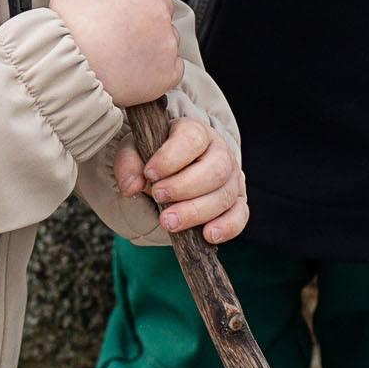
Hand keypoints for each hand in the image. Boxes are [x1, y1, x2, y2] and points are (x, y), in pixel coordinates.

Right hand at [50, 0, 181, 108]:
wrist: (74, 76)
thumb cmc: (72, 33)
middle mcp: (159, 13)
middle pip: (161, 1)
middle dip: (144, 8)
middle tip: (120, 23)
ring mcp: (167, 44)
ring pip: (168, 34)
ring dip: (153, 38)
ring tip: (125, 51)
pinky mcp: (169, 73)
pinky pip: (172, 65)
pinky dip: (158, 66)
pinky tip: (137, 69)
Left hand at [114, 116, 248, 244]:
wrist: (171, 172)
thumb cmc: (155, 157)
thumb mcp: (135, 151)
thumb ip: (129, 162)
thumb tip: (131, 187)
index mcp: (196, 132)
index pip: (193, 139)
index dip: (171, 157)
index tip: (149, 173)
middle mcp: (220, 152)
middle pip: (215, 169)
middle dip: (184, 187)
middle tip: (158, 197)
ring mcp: (232, 178)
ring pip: (225, 195)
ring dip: (197, 212)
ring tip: (169, 222)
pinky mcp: (237, 202)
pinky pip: (240, 215)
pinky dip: (227, 227)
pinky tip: (208, 235)